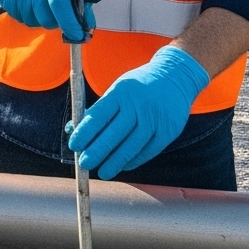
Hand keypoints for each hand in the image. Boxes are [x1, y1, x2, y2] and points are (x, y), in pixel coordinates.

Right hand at [0, 0, 98, 40]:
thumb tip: (88, 23)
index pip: (60, 4)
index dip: (69, 23)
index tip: (78, 35)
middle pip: (46, 19)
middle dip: (54, 21)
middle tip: (55, 10)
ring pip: (32, 22)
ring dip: (39, 18)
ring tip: (38, 0)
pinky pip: (19, 18)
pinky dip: (26, 14)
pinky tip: (27, 0)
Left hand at [69, 47, 211, 180]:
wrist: (175, 76)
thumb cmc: (138, 88)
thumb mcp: (118, 90)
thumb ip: (98, 110)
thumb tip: (73, 130)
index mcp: (121, 91)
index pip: (99, 115)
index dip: (85, 132)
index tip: (74, 146)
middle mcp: (139, 104)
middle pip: (115, 133)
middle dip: (98, 151)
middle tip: (85, 164)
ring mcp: (155, 118)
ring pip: (132, 145)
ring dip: (115, 161)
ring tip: (103, 172)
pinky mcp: (169, 130)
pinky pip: (149, 150)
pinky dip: (134, 160)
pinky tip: (123, 165)